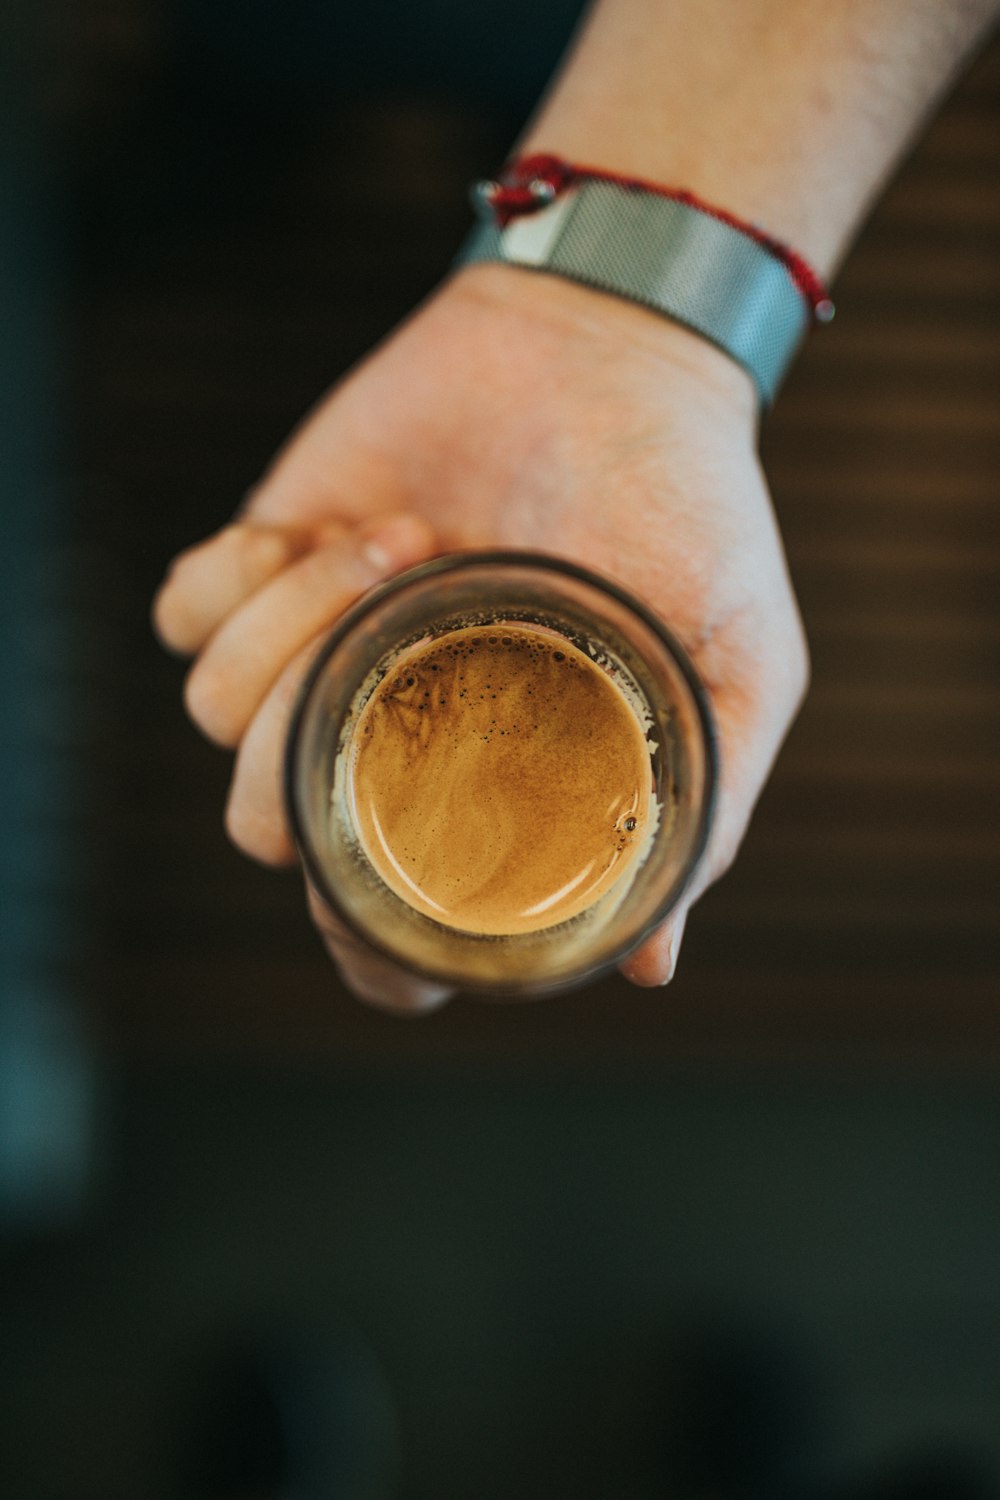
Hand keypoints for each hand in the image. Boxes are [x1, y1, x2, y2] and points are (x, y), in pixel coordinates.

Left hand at [153, 263, 808, 1012]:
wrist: (608, 352)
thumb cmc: (685, 511)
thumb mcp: (732, 667)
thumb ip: (697, 809)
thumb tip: (651, 964)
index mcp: (482, 787)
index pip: (380, 930)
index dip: (364, 945)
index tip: (379, 889)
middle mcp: (385, 733)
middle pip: (270, 829)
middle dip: (311, 756)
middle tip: (411, 655)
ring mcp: (315, 653)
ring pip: (218, 718)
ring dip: (301, 628)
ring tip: (414, 547)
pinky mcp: (264, 565)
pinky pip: (182, 619)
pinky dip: (242, 577)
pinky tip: (341, 532)